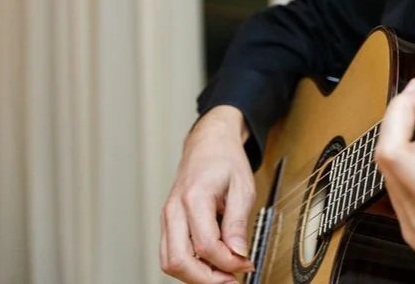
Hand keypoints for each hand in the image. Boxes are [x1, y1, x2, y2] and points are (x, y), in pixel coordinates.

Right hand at [160, 105, 256, 282]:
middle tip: (232, 279)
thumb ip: (238, 222)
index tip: (247, 264)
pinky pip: (170, 253)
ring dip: (195, 276)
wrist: (208, 144)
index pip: (205, 245)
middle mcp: (174, 210)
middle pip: (178, 261)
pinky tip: (211, 264)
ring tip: (223, 274)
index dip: (227, 262)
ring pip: (169, 262)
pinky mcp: (168, 223)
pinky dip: (189, 265)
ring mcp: (167, 217)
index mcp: (194, 197)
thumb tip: (239, 254)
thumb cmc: (225, 161)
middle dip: (206, 278)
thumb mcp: (243, 188)